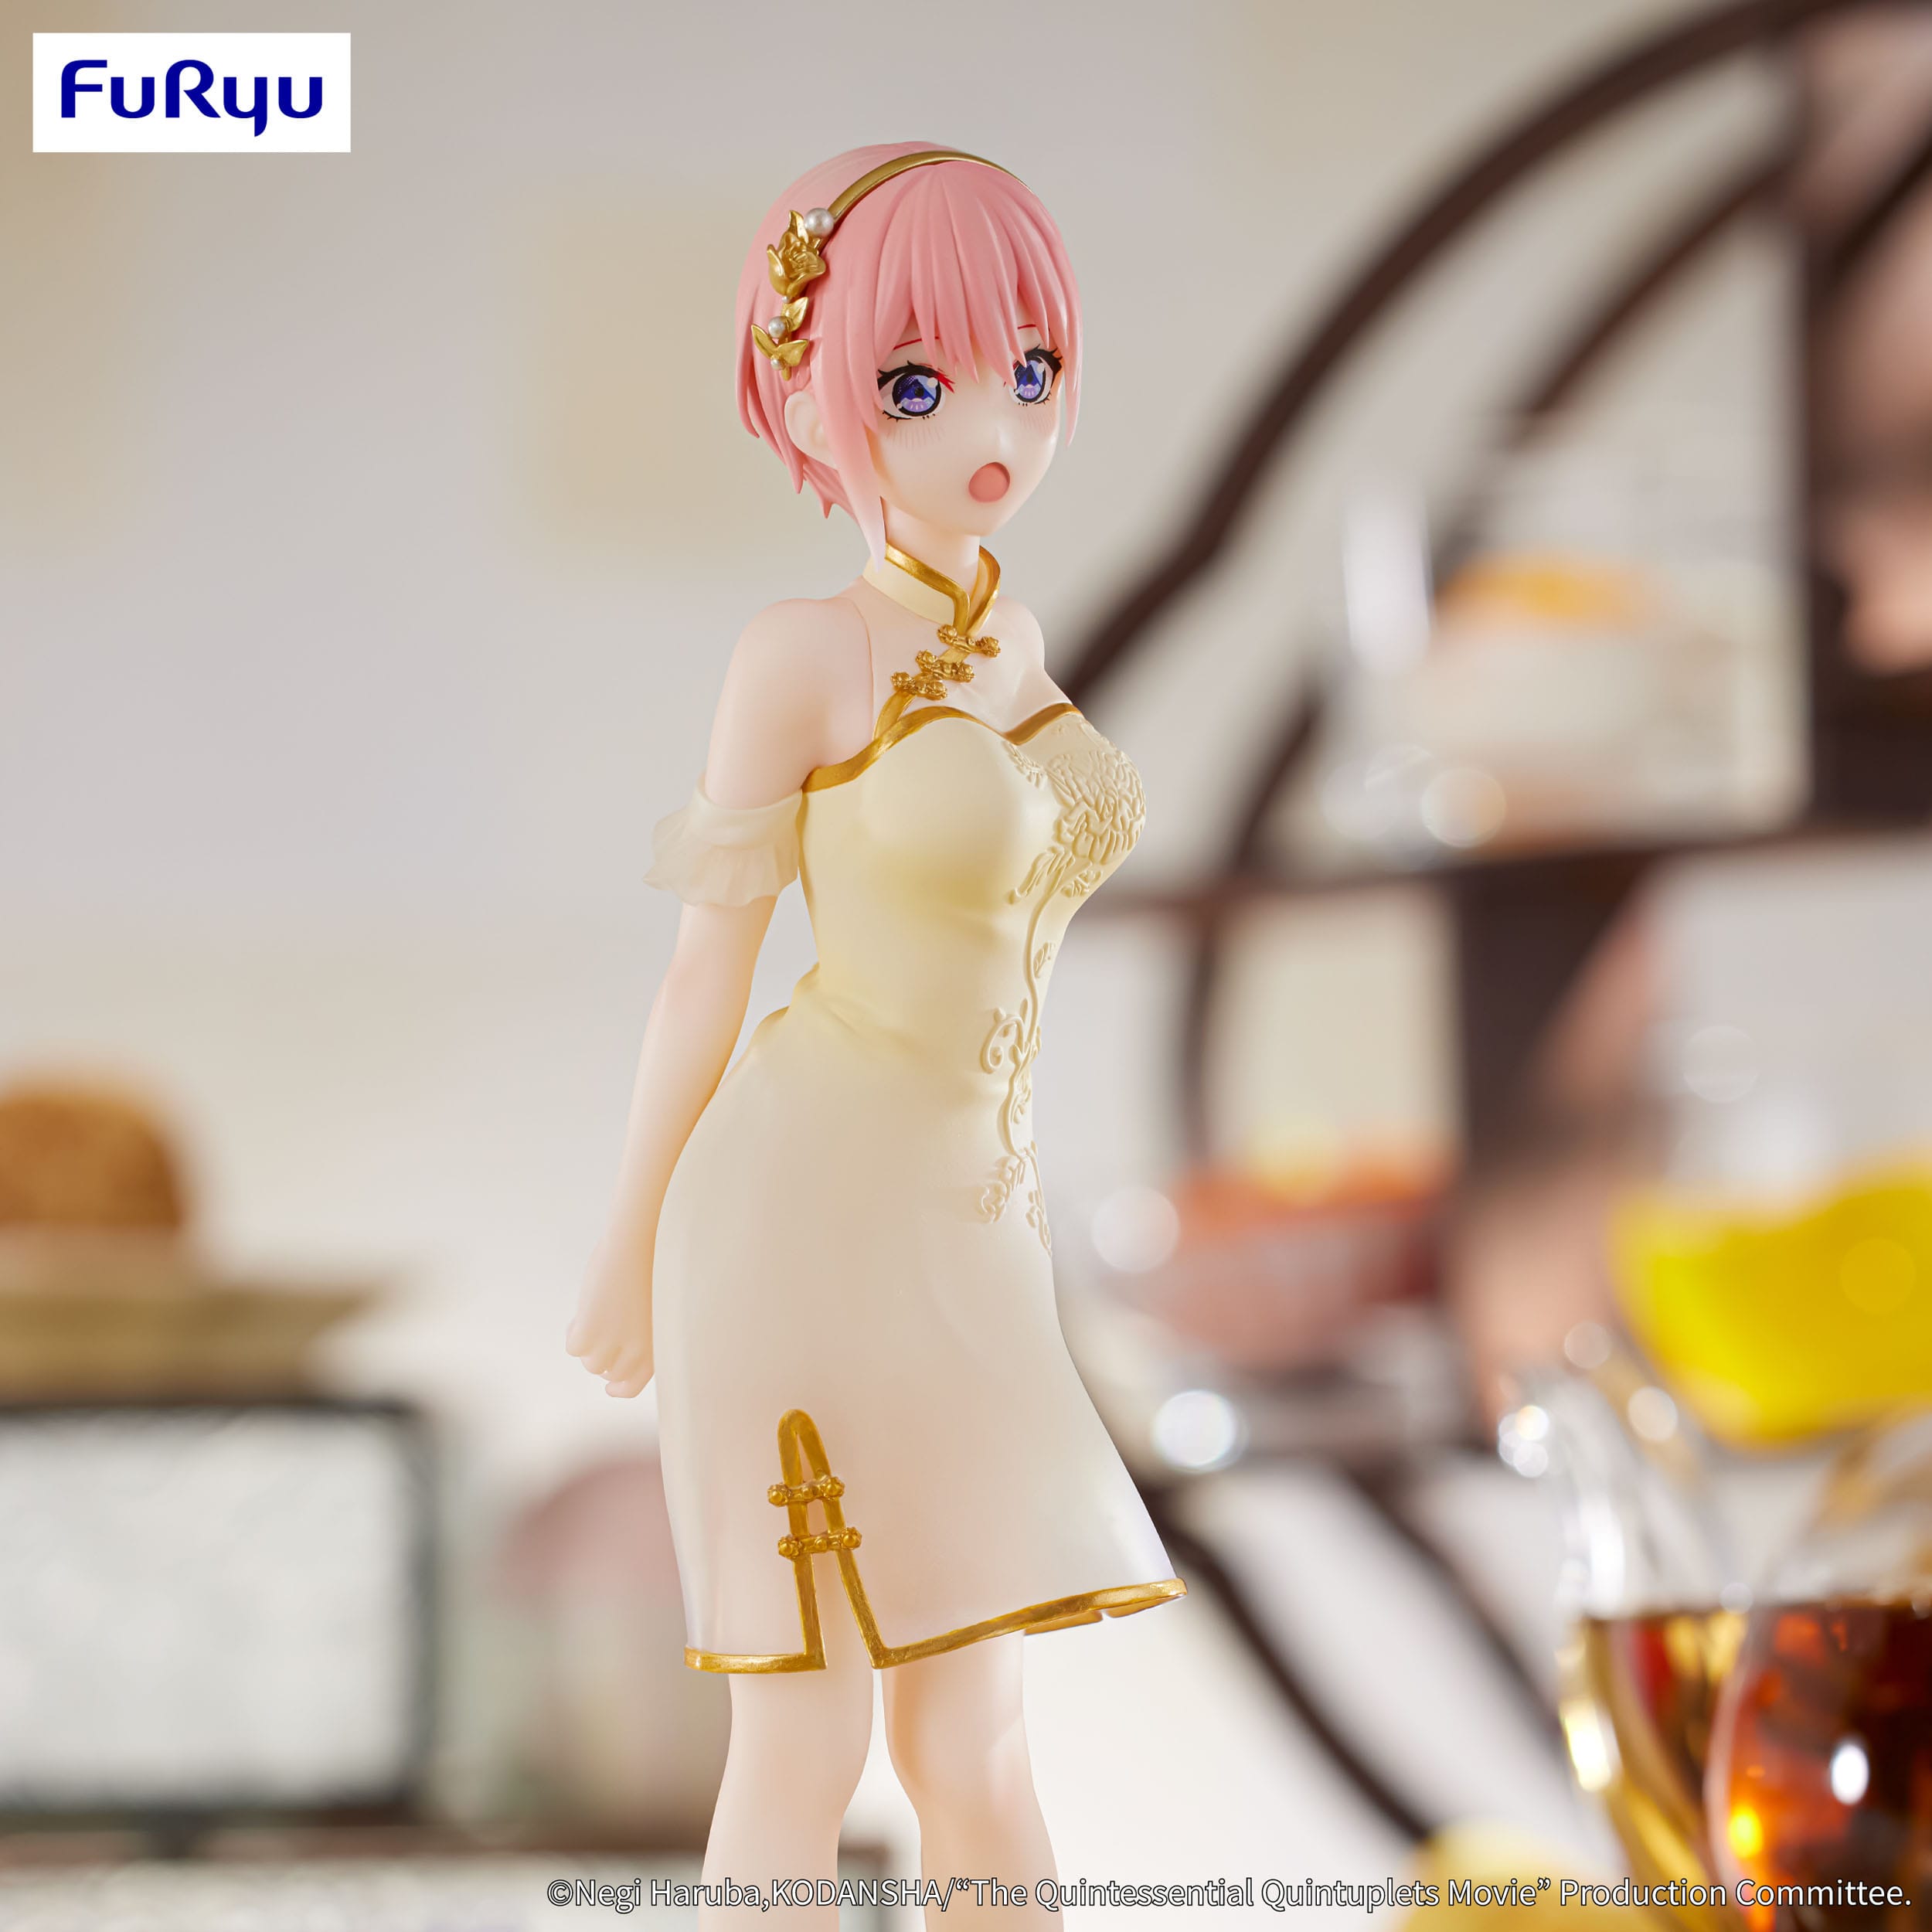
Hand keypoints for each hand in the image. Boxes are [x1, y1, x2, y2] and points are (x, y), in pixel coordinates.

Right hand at [565, 1233, 654, 1398]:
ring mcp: (613, 1343)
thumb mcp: (650, 1309)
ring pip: (590, 1363)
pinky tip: (584, 1310)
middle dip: (601, 1357)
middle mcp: (638, 1350)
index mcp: (657, 1344)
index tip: (609, 1387)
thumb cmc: (648, 1266)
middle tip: (598, 1331)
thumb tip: (611, 1357)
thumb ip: (638, 1334)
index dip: (620, 1389)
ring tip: (592, 1315)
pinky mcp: (590, 1331)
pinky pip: (574, 1348)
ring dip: (587, 1343)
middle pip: (608, 1373)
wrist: (637, 1242)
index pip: (635, 1385)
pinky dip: (574, 1331)